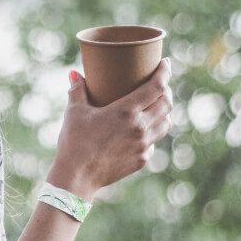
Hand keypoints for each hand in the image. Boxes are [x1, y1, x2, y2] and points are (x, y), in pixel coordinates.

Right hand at [46, 58, 173, 200]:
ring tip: (156, 105)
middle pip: (166, 103)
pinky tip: (142, 130)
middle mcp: (140, 127)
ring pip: (166, 123)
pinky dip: (152, 132)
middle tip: (159, 83)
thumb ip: (77, 90)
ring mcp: (143, 145)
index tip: (166, 63)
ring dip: (164, 111)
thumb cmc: (74, 142)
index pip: (156, 87)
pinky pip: (153, 142)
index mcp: (127, 111)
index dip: (164, 72)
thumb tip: (74, 74)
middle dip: (166, 90)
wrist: (77, 176)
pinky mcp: (141, 160)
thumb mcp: (74, 112)